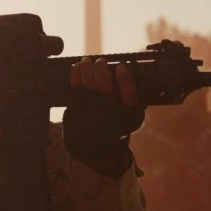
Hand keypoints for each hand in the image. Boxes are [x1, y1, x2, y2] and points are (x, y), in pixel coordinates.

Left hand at [63, 58, 145, 175]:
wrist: (95, 149)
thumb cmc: (117, 126)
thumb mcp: (132, 117)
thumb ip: (137, 99)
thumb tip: (135, 73)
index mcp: (127, 115)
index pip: (129, 96)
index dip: (125, 80)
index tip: (122, 67)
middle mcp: (109, 114)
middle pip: (105, 88)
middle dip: (101, 71)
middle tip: (101, 61)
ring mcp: (90, 113)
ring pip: (88, 86)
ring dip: (87, 70)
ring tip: (87, 61)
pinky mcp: (76, 111)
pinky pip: (74, 90)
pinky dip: (75, 76)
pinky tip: (77, 66)